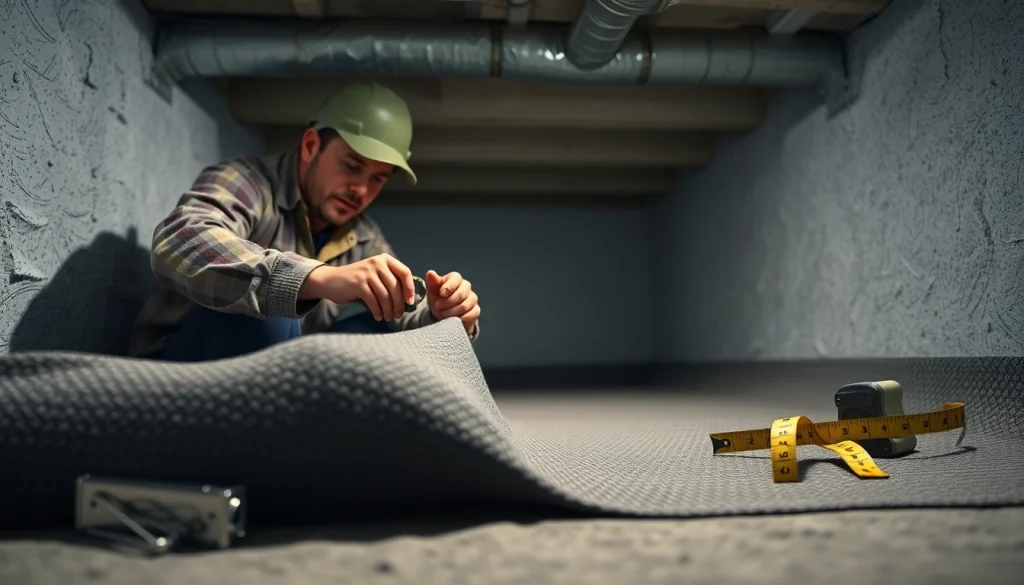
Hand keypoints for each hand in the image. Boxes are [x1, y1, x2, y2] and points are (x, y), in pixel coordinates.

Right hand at [300, 254, 415, 321]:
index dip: (410, 289)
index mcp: (384, 260)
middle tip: (398, 315)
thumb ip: (389, 282)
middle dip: (399, 304)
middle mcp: (377, 263)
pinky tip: (378, 317)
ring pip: (385, 295)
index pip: (404, 272)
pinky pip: (373, 300)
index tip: (410, 302)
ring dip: (389, 310)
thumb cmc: (358, 282)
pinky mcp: (358, 283)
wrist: (330, 281)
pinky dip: (377, 311)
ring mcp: (367, 272)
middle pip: (395, 287)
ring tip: (389, 318)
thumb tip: (408, 299)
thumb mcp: (375, 276)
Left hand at [425, 270, 479, 334]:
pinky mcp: (475, 310)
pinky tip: (454, 319)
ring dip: (452, 311)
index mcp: (455, 279)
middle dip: (448, 302)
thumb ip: (432, 282)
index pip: (456, 278)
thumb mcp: (432, 290)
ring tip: (443, 314)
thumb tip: (430, 273)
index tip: (441, 294)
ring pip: (466, 305)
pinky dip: (463, 317)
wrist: (443, 313)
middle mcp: (466, 287)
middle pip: (462, 293)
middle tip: (438, 306)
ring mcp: (472, 298)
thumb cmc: (438, 298)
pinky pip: (473, 313)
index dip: (449, 286)